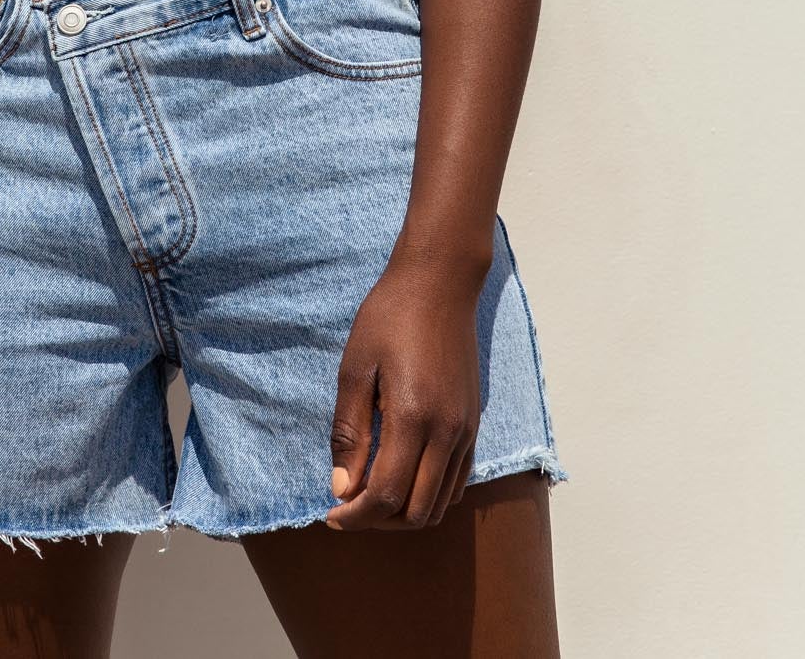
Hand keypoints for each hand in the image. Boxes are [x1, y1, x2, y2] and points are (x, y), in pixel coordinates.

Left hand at [325, 255, 480, 530]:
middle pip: (416, 511)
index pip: (385, 496)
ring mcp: (466, 430)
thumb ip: (349, 431)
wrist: (440, 283)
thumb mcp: (355, 368)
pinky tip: (401, 475)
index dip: (355, 516)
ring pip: (440, 503)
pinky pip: (457, 481)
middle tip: (346, 505)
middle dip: (378, 521)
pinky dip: (429, 494)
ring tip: (370, 493)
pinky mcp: (473, 424)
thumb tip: (341, 488)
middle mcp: (447, 432)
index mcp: (413, 417)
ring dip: (404, 511)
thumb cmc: (389, 317)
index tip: (330, 514)